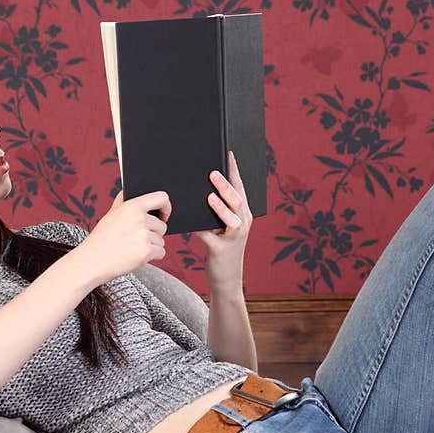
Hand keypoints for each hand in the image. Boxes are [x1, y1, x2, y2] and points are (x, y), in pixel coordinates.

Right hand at [81, 189, 171, 283]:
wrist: (91, 261)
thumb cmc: (101, 239)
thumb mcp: (110, 214)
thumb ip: (123, 201)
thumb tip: (129, 191)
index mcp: (132, 206)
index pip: (161, 198)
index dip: (166, 207)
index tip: (164, 215)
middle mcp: (140, 219)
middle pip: (162, 226)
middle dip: (153, 234)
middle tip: (136, 239)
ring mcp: (144, 235)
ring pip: (161, 241)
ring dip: (152, 246)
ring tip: (133, 248)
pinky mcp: (146, 251)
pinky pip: (161, 252)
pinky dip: (153, 256)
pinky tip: (137, 256)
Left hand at [192, 150, 251, 291]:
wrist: (226, 278)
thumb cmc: (221, 249)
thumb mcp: (221, 228)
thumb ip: (214, 211)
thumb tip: (199, 189)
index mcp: (242, 214)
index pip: (239, 188)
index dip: (234, 171)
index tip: (228, 154)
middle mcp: (242, 223)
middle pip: (237, 200)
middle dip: (225, 185)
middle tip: (212, 172)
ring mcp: (234, 238)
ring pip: (230, 218)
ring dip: (220, 207)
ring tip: (209, 196)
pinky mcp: (222, 250)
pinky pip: (210, 237)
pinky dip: (200, 230)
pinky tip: (190, 224)